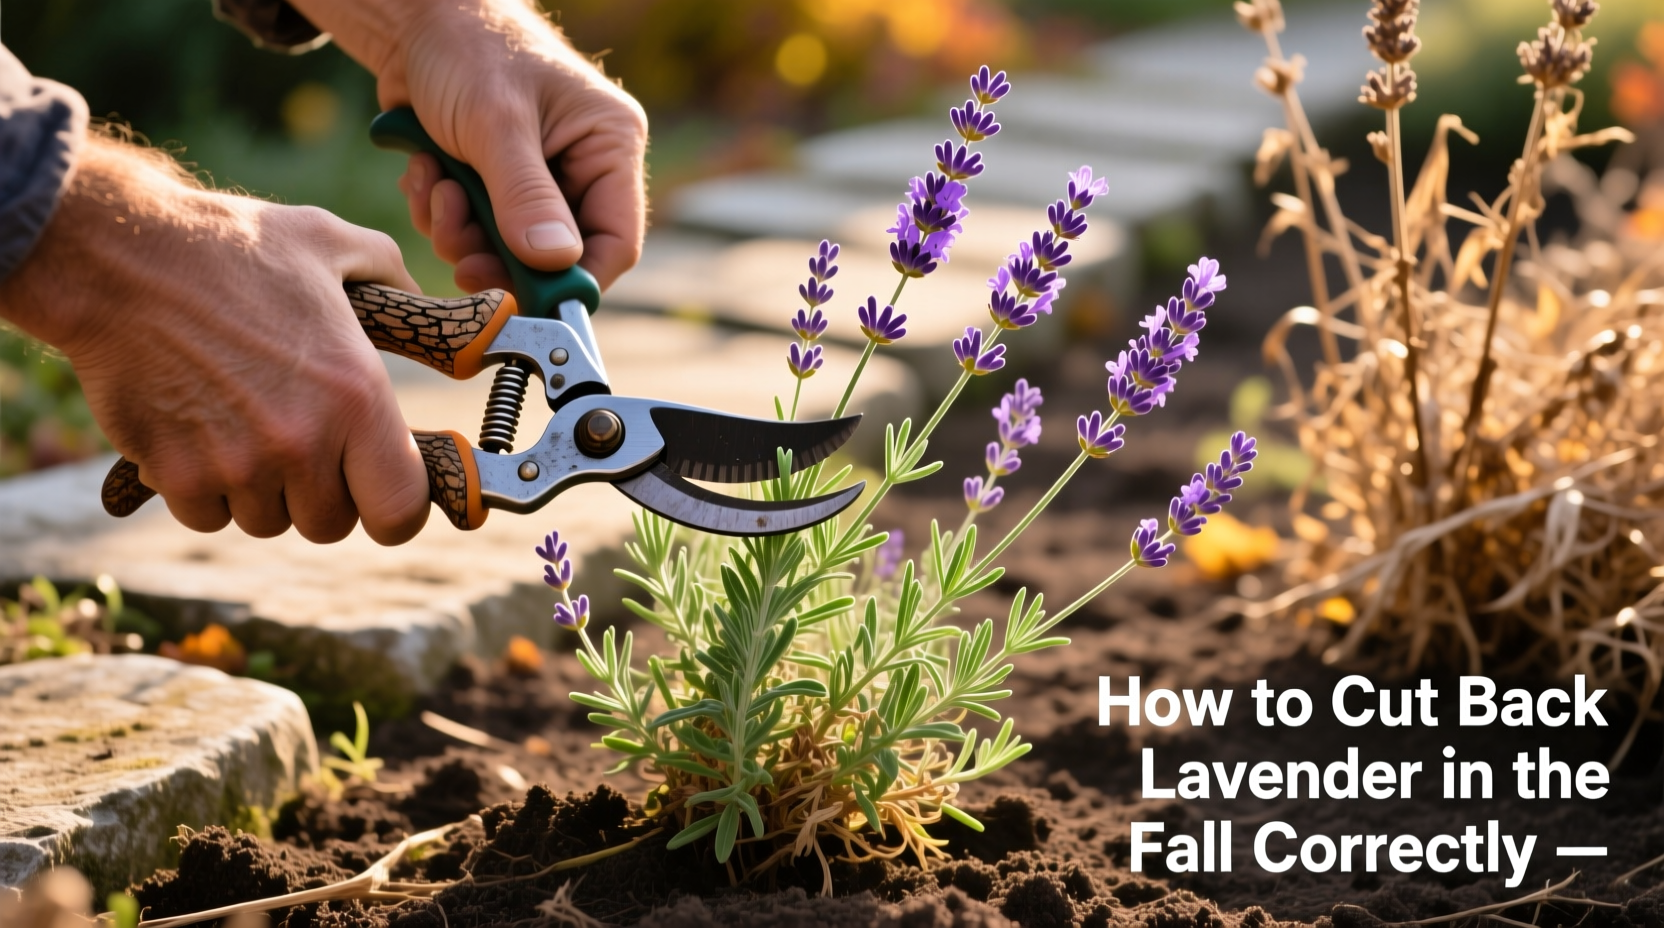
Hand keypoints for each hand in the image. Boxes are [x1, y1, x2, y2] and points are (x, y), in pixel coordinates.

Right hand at [0, 136, 430, 543]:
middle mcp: (302, 441)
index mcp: (356, 395)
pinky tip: (199, 433)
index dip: (395, 509)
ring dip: (262, 490)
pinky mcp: (175, 475)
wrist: (117, 256)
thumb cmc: (230, 246)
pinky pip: (208, 516)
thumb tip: (421, 300)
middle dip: (321, 492)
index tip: (379, 489)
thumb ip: (389, 273)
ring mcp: (236, 464)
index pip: (400, 510)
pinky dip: (205, 489)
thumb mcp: (329, 241)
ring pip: (268, 522)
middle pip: (330, 524)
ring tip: (244, 424)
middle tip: (301, 441)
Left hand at [293, 0, 648, 293]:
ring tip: (437, 190)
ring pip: (508, 248)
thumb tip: (552, 262)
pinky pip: (474, 229)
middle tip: (461, 255)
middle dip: (501, 255)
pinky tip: (427, 175)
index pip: (615, 240)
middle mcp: (582, 166)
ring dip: (462, 233)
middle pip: (556, 253)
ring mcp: (537, 178)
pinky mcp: (495, 183)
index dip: (575, 279)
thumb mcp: (496, 122)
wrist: (412, 20)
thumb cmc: (468, 47)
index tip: (529, 302)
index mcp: (609, 145)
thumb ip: (524, 195)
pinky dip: (443, 213)